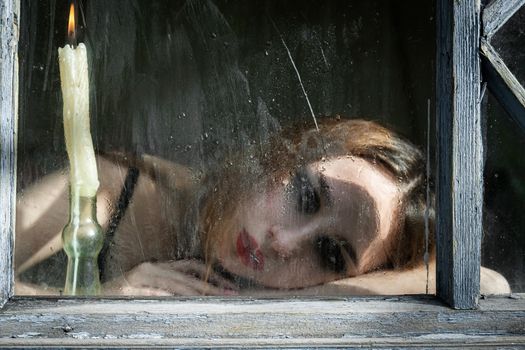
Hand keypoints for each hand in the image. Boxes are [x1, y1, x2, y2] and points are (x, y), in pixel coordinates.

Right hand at [102, 259, 238, 295]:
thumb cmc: (121, 296)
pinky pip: (157, 293)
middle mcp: (153, 267)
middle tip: (229, 294)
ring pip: (177, 284)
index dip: (212, 275)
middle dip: (211, 285)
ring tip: (214, 300)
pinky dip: (173, 298)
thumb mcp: (149, 287)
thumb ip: (168, 287)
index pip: (192, 266)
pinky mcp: (132, 288)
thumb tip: (196, 295)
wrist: (89, 296)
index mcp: (159, 266)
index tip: (227, 286)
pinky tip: (186, 303)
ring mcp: (142, 277)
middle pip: (189, 275)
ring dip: (198, 293)